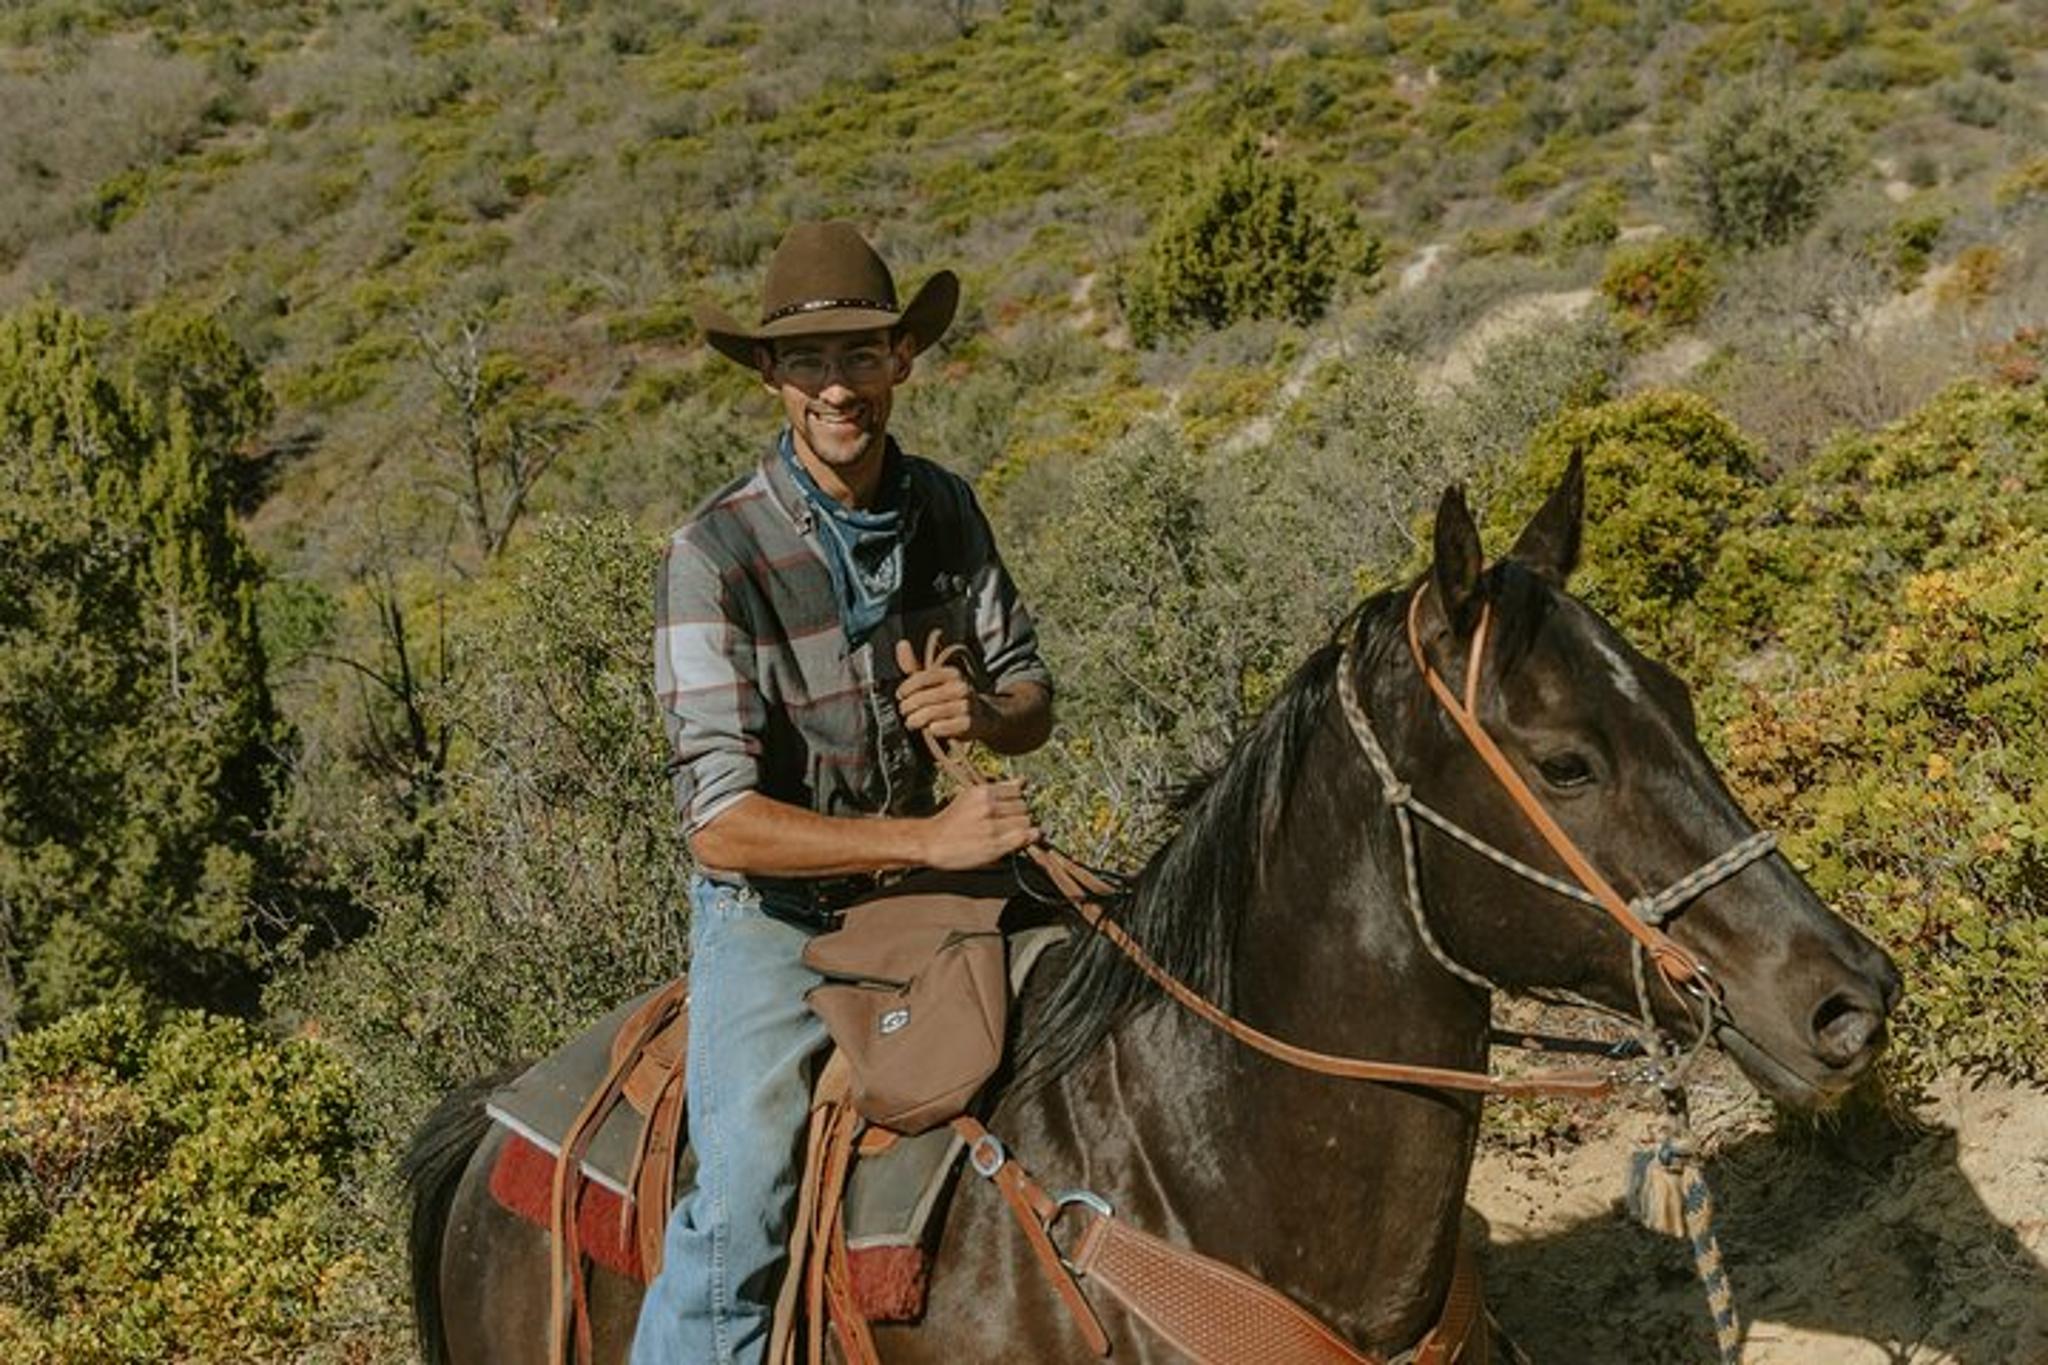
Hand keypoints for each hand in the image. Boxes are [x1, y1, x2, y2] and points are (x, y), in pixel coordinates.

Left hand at [894, 638, 986, 742]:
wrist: (981, 716)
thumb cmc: (950, 697)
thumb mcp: (933, 680)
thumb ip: (914, 665)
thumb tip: (901, 643)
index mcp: (952, 673)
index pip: (922, 678)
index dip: (906, 688)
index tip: (900, 695)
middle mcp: (961, 687)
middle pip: (924, 697)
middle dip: (908, 706)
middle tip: (904, 711)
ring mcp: (966, 706)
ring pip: (930, 713)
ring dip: (915, 720)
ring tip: (911, 722)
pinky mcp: (968, 724)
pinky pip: (941, 727)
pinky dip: (932, 729)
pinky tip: (931, 728)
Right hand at [920, 780, 1037, 870]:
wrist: (931, 842)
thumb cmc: (951, 821)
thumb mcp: (970, 796)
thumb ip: (998, 789)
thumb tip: (1023, 780)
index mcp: (982, 792)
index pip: (1017, 791)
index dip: (1015, 800)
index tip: (1009, 808)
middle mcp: (988, 806)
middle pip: (1023, 807)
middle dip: (1019, 815)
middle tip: (1007, 823)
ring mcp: (992, 826)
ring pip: (1025, 822)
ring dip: (1021, 829)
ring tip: (1008, 833)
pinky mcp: (994, 845)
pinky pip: (1022, 838)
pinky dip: (1025, 839)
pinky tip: (1019, 841)